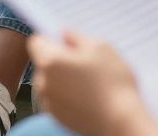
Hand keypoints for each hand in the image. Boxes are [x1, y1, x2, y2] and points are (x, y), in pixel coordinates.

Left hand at [30, 30, 157, 135]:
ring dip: (62, 78)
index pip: (36, 41)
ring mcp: (48, 102)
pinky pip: (56, 99)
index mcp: (50, 61)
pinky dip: (66, 95)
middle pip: (43, 62)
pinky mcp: (56, 117)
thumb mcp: (100, 47)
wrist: (120, 121)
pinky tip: (87, 97)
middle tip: (84, 63)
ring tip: (88, 82)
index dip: (51, 39)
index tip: (66, 43)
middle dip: (58, 60)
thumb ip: (77, 37)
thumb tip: (65, 35)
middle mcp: (43, 82)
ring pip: (50, 81)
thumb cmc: (112, 83)